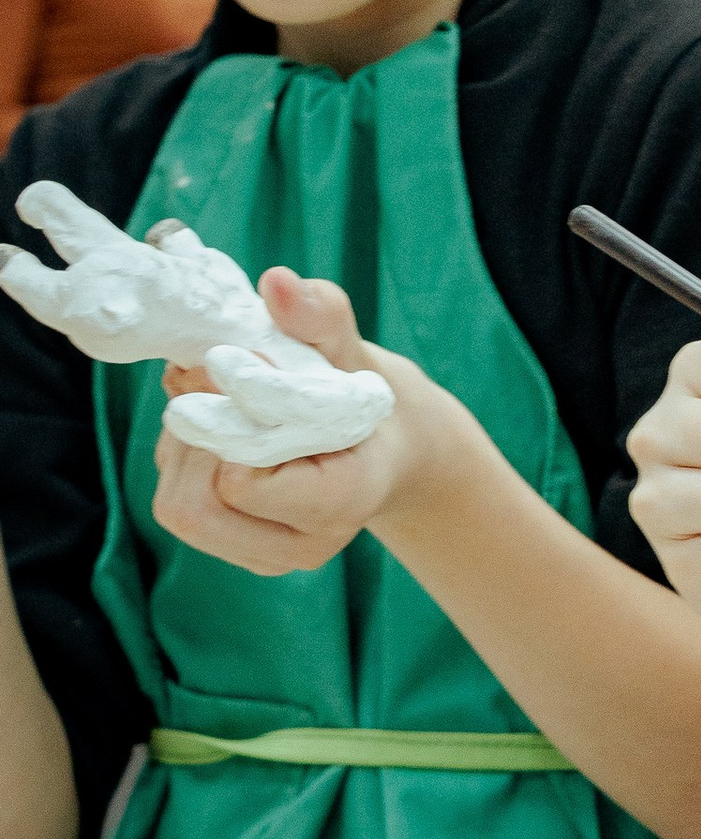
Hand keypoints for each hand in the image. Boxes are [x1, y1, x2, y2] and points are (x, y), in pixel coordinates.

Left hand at [151, 274, 458, 575]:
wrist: (384, 444)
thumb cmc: (365, 391)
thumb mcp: (350, 347)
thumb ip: (319, 317)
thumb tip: (277, 282)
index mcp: (347, 499)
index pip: (244, 480)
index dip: (229, 419)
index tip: (239, 364)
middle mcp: (308, 544)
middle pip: (197, 505)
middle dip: (194, 436)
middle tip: (211, 378)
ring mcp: (271, 556)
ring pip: (178, 506)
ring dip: (184, 446)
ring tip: (217, 402)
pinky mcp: (241, 550)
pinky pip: (179, 507)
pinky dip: (182, 460)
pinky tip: (216, 429)